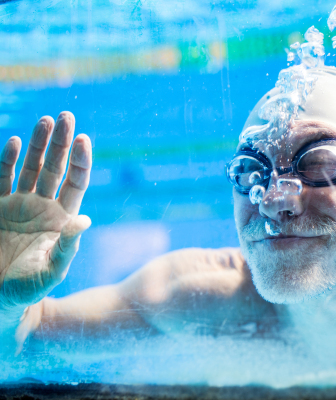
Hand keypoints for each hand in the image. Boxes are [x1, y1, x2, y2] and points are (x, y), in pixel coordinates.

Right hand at [0, 112, 91, 316]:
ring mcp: (18, 205)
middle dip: (61, 143)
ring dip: (37, 144)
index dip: (81, 160)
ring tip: (45, 120)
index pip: (76, 182)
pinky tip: (13, 142)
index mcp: (62, 218)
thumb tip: (85, 220)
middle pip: (55, 167)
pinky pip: (2, 178)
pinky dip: (7, 160)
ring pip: (31, 168)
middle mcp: (43, 206)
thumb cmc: (30, 290)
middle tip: (66, 116)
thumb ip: (68, 246)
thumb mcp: (53, 270)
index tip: (84, 138)